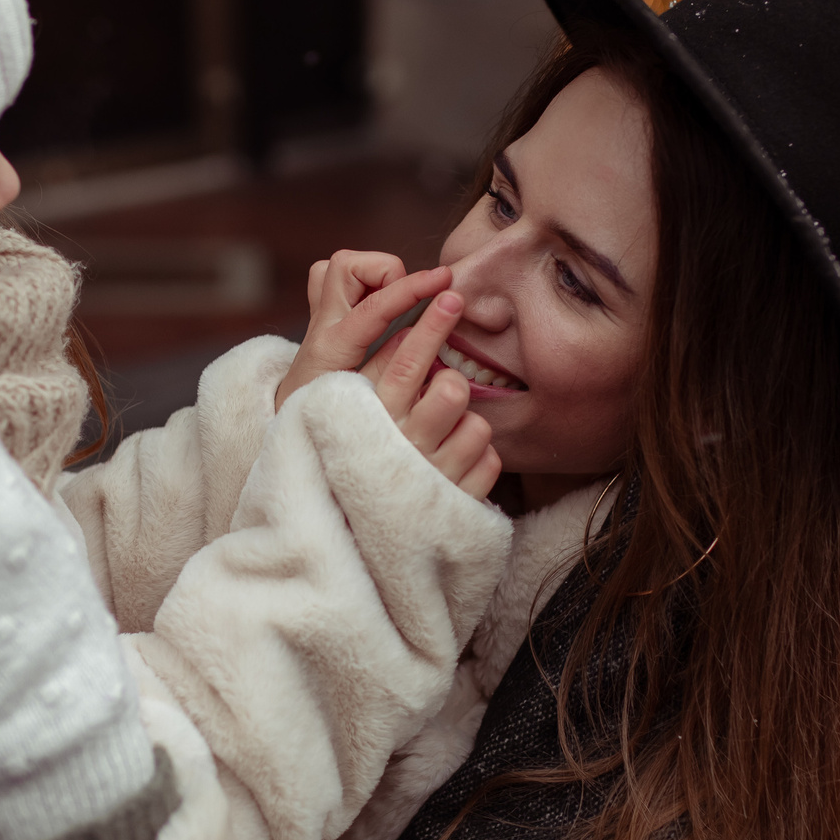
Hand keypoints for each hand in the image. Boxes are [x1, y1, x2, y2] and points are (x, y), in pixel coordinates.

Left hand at [276, 251, 450, 410]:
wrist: (288, 424)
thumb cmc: (325, 418)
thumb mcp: (364, 404)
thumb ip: (391, 372)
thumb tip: (423, 342)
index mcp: (331, 349)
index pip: (373, 306)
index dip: (412, 288)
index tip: (443, 280)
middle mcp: (320, 326)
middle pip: (346, 265)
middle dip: (387, 270)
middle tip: (410, 297)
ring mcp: (318, 318)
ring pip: (337, 265)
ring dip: (372, 272)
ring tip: (395, 296)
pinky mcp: (321, 317)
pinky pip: (334, 279)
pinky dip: (362, 279)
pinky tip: (380, 301)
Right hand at [361, 291, 500, 501]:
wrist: (359, 543)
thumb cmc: (359, 463)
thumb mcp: (349, 419)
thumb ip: (371, 376)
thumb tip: (398, 328)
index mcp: (371, 419)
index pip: (405, 359)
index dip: (430, 323)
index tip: (450, 295)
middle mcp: (403, 446)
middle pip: (452, 390)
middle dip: (455, 382)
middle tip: (447, 388)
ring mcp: (434, 475)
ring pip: (477, 425)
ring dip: (467, 427)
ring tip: (446, 439)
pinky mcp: (459, 501)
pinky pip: (491, 459)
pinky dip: (479, 460)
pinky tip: (457, 467)